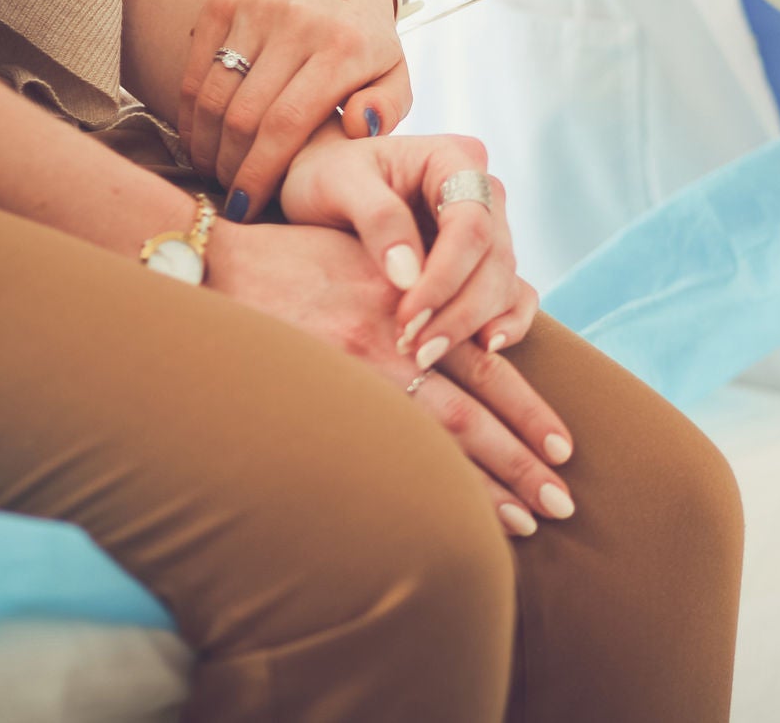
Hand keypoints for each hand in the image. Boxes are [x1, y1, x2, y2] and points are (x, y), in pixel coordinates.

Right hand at [179, 0, 411, 219]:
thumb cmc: (365, 37)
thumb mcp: (395, 72)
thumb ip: (388, 107)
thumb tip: (358, 129)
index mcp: (343, 48)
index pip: (286, 124)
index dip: (259, 173)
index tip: (247, 207)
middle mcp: (297, 23)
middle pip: (243, 115)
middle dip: (231, 166)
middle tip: (231, 192)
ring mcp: (255, 7)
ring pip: (213, 95)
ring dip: (206, 144)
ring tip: (214, 169)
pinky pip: (196, 68)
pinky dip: (192, 111)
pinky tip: (200, 136)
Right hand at [207, 220, 572, 535]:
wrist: (214, 265)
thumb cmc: (294, 260)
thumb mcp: (371, 256)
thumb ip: (420, 291)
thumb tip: (475, 333)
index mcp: (414, 304)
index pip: (487, 366)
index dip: (529, 410)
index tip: (565, 447)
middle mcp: (392, 341)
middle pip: (473, 413)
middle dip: (521, 460)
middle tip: (563, 502)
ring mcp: (352, 374)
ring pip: (435, 440)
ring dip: (483, 485)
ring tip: (525, 523)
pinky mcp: (317, 395)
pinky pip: (379, 451)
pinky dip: (419, 484)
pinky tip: (443, 519)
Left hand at [280, 126, 535, 365]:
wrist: (318, 190)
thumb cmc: (324, 176)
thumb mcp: (336, 184)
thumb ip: (377, 219)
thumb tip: (408, 276)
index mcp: (453, 159)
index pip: (471, 223)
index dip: (446, 275)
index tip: (409, 315)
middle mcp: (482, 192)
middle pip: (495, 258)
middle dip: (459, 309)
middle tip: (416, 350)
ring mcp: (489, 228)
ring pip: (504, 281)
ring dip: (472, 324)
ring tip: (426, 356)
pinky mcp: (483, 263)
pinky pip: (514, 294)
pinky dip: (507, 323)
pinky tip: (485, 349)